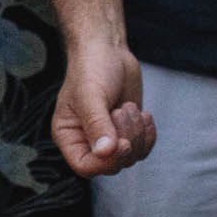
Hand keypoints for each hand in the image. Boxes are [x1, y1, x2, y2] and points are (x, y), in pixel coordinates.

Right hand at [53, 38, 155, 176]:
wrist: (107, 49)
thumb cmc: (91, 68)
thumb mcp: (91, 95)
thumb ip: (97, 124)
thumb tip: (106, 152)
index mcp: (69, 135)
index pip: (84, 166)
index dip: (106, 162)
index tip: (122, 143)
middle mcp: (87, 140)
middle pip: (111, 164)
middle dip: (126, 140)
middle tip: (123, 110)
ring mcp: (109, 137)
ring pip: (130, 158)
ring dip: (138, 134)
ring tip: (131, 107)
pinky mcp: (126, 131)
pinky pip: (142, 149)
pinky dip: (148, 135)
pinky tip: (145, 115)